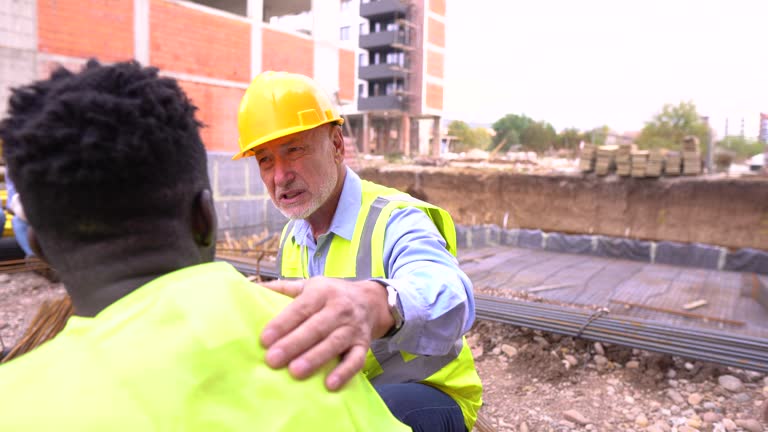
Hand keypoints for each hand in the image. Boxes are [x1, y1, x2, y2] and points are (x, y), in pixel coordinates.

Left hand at [259, 276, 393, 390]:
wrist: (371, 301)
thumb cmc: (331, 295)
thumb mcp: (309, 285)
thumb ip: (283, 288)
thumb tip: (252, 288)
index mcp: (322, 292)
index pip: (301, 308)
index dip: (283, 323)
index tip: (264, 339)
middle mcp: (339, 308)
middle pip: (316, 327)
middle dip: (294, 344)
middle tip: (273, 360)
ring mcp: (353, 328)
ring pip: (333, 344)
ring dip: (315, 358)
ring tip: (296, 372)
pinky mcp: (363, 345)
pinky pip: (356, 360)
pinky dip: (344, 372)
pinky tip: (330, 384)